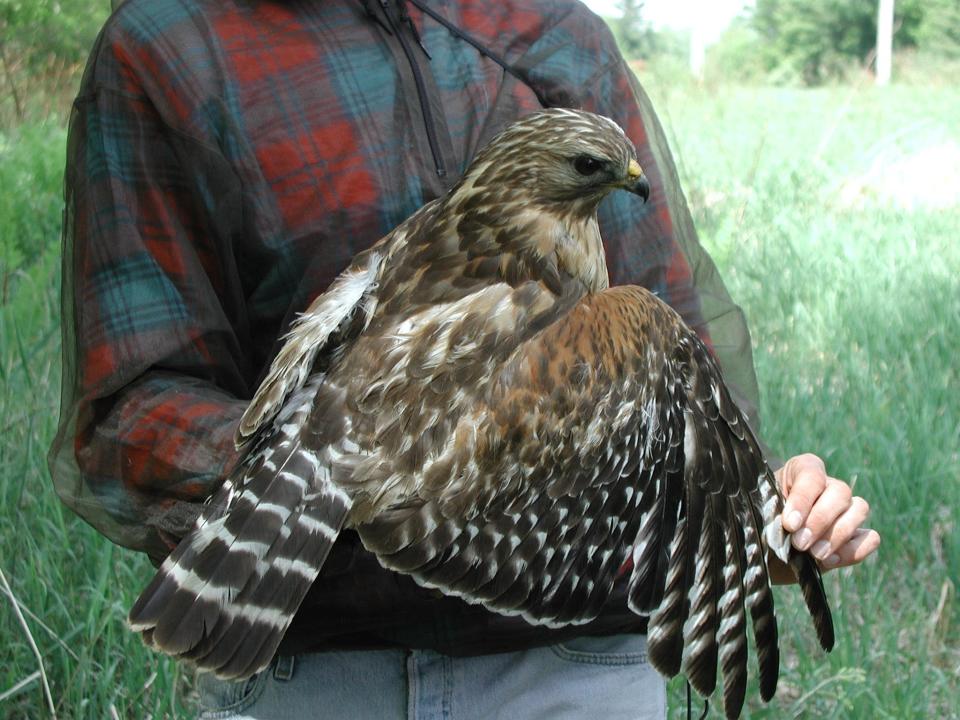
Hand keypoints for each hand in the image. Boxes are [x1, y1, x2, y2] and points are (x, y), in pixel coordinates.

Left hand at [768, 453, 879, 583]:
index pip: (812, 475)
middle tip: (800, 543)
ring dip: (838, 535)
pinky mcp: (854, 537)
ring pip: (859, 509)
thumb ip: (770, 514)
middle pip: (840, 492)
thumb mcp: (756, 515)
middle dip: (820, 521)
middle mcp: (827, 486)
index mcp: (801, 470)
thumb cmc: (757, 525)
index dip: (803, 500)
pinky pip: (869, 538)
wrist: (762, 552)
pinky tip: (830, 561)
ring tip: (815, 555)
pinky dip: (854, 550)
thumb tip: (785, 523)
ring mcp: (845, 510)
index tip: (789, 524)